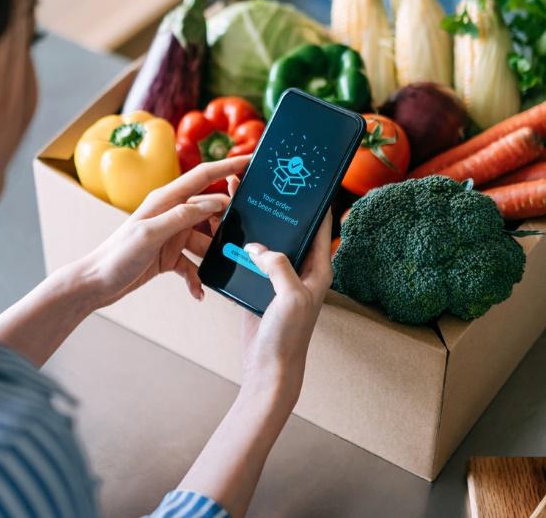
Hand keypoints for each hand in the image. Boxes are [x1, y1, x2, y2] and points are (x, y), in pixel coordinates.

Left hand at [77, 155, 250, 308]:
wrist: (96, 284)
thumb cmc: (117, 255)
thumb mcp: (151, 234)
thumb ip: (183, 216)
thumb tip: (216, 202)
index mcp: (165, 199)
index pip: (203, 176)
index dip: (228, 166)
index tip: (251, 161)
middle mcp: (171, 214)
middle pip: (210, 210)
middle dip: (228, 222)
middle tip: (246, 234)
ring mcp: (172, 235)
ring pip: (206, 240)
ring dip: (214, 256)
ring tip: (224, 268)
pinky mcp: (170, 256)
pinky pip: (193, 265)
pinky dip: (198, 278)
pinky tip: (199, 293)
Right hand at [227, 176, 333, 410]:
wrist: (269, 368)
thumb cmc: (289, 337)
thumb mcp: (291, 297)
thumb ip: (278, 266)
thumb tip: (259, 248)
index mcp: (318, 267)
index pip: (320, 225)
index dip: (314, 201)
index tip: (305, 177)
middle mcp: (302, 269)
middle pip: (289, 228)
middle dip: (275, 206)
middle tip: (259, 180)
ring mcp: (280, 277)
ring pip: (267, 241)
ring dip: (252, 224)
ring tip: (235, 198)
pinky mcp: (260, 286)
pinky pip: (250, 259)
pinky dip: (239, 245)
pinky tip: (224, 230)